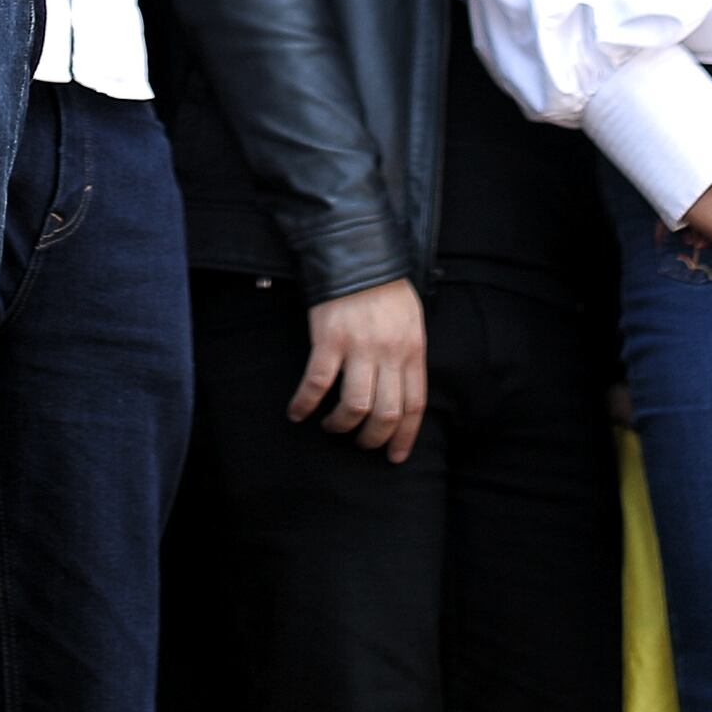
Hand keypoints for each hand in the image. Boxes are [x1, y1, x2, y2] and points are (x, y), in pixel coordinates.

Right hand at [290, 278, 428, 462]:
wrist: (358, 255)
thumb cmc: (385, 290)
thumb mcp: (411, 322)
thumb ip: (408, 355)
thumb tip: (401, 391)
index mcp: (412, 350)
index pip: (414, 405)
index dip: (404, 436)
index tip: (395, 456)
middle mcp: (389, 353)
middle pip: (386, 413)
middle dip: (372, 438)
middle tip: (359, 442)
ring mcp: (359, 347)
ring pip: (355, 406)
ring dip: (341, 425)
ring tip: (332, 426)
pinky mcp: (329, 340)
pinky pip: (317, 383)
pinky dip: (305, 403)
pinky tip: (298, 412)